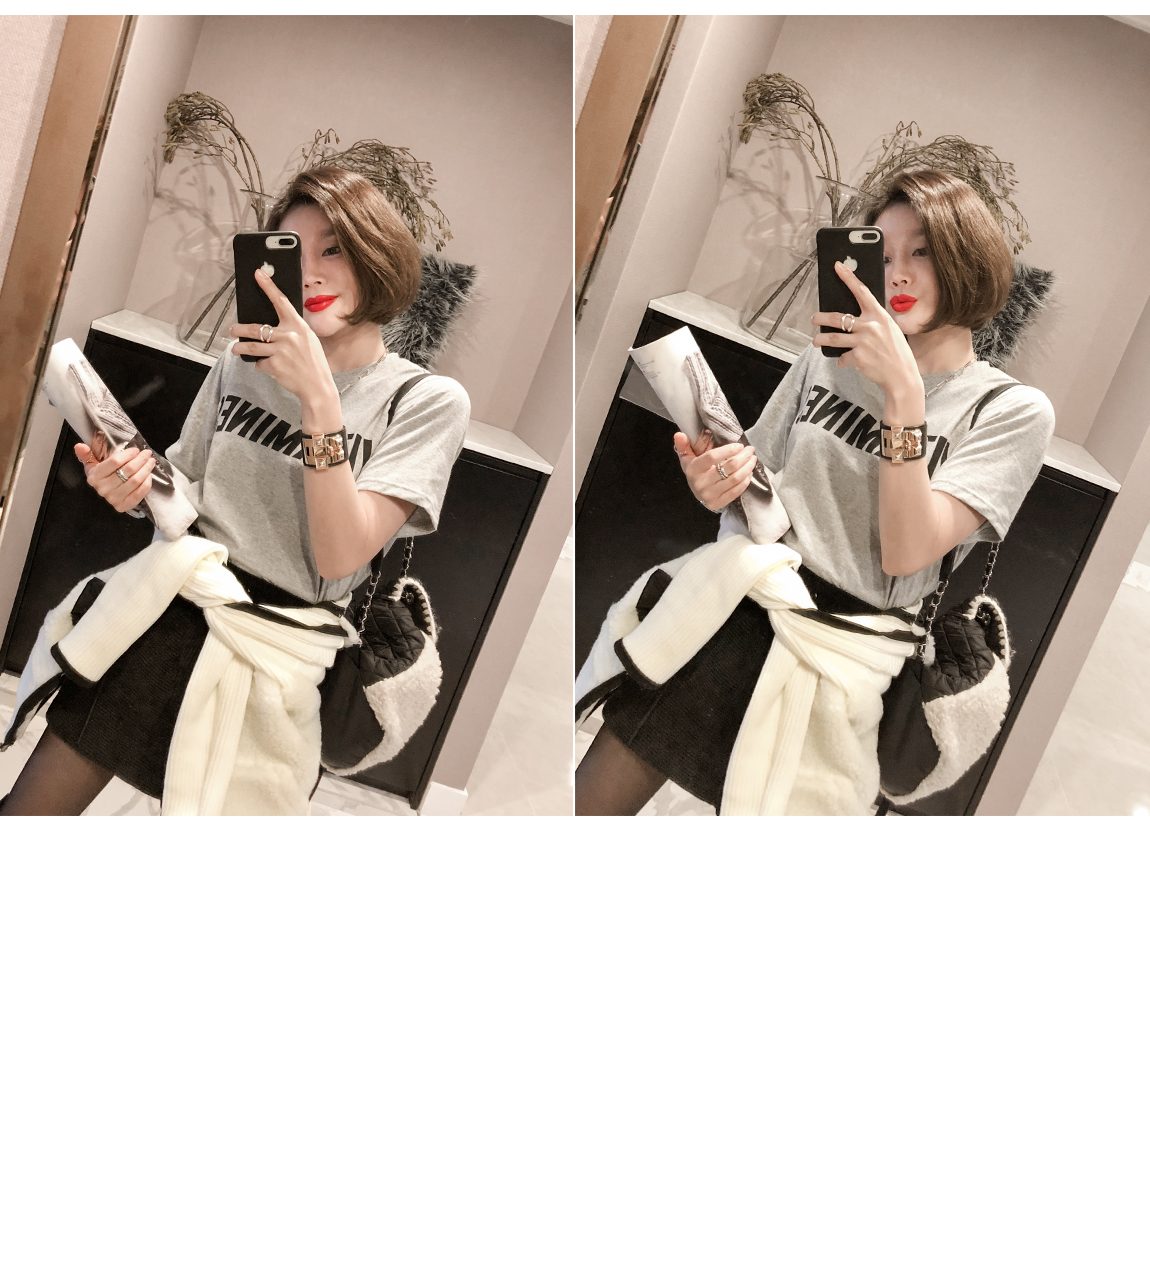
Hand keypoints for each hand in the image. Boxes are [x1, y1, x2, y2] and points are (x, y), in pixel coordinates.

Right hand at [75, 442, 153, 511]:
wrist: (105, 493)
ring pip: (135, 481)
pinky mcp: (123, 506)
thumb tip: (79, 446)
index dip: (128, 454)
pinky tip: (149, 476)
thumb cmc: (101, 476)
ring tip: (151, 462)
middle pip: (128, 471)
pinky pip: (139, 494)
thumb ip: (86, 454)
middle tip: (147, 453)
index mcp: (94, 476)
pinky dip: (146, 484)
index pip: (115, 462)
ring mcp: (113, 499)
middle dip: (140, 460)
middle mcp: (103, 488)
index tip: (136, 450)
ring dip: (146, 470)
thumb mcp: (91, 464)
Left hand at [229, 268, 334, 405]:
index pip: (281, 302)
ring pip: (251, 346)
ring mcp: (280, 351)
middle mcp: (288, 336)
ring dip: (239, 348)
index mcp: (298, 326)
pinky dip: (262, 366)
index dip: (268, 286)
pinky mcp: (274, 366)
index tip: (258, 274)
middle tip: (232, 330)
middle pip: (255, 328)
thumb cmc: (314, 363)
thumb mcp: (308, 340)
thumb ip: (292, 331)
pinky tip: (269, 369)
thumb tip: (271, 326)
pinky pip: (260, 363)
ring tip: (235, 349)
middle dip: (239, 330)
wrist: (318, 387)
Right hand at [673, 430, 756, 510]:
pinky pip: (736, 491)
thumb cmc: (695, 471)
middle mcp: (700, 483)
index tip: (739, 445)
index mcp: (692, 469)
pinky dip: (745, 481)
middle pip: (728, 467)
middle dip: (743, 457)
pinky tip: (749, 473)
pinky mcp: (717, 504)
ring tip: (752, 459)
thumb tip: (679, 434)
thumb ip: (684, 445)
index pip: (712, 457)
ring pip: (735, 479)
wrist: (697, 492)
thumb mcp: (687, 457)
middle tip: (750, 450)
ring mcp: (708, 495)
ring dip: (747, 467)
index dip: (728, 450)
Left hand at [812, 260, 920, 396]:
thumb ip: (873, 321)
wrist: (901, 375)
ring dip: (820, 340)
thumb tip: (853, 318)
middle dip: (821, 318)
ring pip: (832, 338)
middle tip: (814, 319)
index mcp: (879, 315)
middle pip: (837, 318)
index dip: (848, 278)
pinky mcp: (857, 358)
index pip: (861, 292)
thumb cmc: (895, 351)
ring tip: (816, 341)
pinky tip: (846, 362)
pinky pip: (842, 357)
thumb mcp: (889, 329)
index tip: (838, 266)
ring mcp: (863, 342)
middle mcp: (870, 326)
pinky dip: (842, 361)